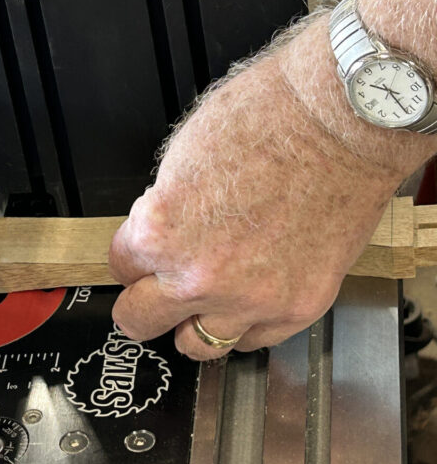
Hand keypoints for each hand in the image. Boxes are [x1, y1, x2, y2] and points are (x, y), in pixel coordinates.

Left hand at [108, 18, 411, 359]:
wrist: (343, 119)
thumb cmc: (269, 118)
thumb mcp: (183, 157)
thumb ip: (165, 210)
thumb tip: (159, 233)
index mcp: (159, 233)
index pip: (120, 267)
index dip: (132, 256)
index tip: (141, 255)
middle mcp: (198, 277)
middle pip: (139, 319)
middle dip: (142, 302)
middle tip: (152, 292)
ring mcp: (249, 299)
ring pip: (196, 345)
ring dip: (193, 323)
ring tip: (204, 301)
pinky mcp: (298, 307)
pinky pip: (254, 340)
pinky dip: (247, 324)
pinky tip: (249, 298)